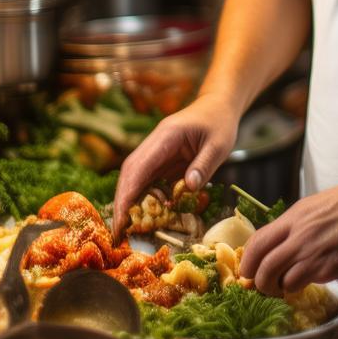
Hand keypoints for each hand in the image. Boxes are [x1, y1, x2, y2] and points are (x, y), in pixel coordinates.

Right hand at [111, 93, 238, 241]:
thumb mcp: (219, 145)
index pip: (139, 166)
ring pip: (136, 178)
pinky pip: (149, 180)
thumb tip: (189, 187)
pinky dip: (144, 198)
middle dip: (122, 201)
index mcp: (166, 135)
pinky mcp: (162, 159)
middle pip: (130, 173)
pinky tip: (145, 216)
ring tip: (127, 229)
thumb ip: (204, 165)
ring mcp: (156, 151)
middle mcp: (155, 143)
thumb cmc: (219, 123)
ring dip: (130, 202)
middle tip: (118, 231)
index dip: (128, 192)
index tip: (121, 217)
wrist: (218, 107)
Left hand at [239, 180, 337, 294]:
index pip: (258, 241)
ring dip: (276, 288)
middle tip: (261, 287)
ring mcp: (312, 253)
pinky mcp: (328, 268)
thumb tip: (284, 237)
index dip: (248, 260)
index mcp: (294, 217)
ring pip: (278, 280)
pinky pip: (302, 284)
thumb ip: (298, 222)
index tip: (248, 269)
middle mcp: (298, 235)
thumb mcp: (316, 204)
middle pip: (263, 265)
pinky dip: (297, 288)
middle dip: (257, 281)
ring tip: (283, 289)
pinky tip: (304, 284)